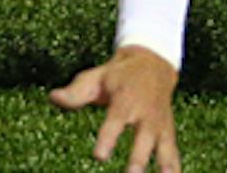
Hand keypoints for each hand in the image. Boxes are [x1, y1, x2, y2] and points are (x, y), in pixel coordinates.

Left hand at [49, 45, 181, 172]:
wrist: (152, 65)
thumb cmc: (117, 75)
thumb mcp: (95, 77)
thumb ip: (75, 92)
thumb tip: (52, 98)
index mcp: (125, 100)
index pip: (115, 121)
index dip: (107, 139)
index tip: (99, 157)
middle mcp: (145, 114)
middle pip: (143, 139)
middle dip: (137, 160)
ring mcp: (160, 125)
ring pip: (163, 148)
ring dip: (163, 166)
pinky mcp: (168, 133)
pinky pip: (173, 153)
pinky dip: (174, 167)